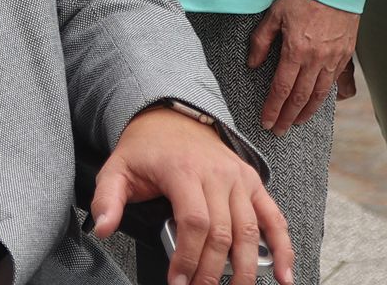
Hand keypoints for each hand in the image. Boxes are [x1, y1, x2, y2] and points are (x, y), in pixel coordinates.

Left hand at [91, 106, 293, 284]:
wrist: (171, 117)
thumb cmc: (146, 149)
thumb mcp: (117, 168)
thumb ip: (107, 199)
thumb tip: (102, 228)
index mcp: (184, 171)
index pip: (194, 223)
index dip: (187, 258)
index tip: (177, 282)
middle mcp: (217, 174)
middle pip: (222, 233)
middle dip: (211, 271)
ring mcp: (239, 179)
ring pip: (250, 231)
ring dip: (246, 268)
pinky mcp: (253, 183)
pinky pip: (274, 218)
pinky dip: (283, 248)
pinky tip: (284, 275)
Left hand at [246, 0, 358, 132]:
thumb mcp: (274, 14)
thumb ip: (261, 41)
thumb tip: (252, 64)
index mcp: (296, 51)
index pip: (281, 88)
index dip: (273, 108)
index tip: (266, 122)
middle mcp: (317, 59)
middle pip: (301, 97)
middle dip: (288, 117)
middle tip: (279, 131)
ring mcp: (334, 58)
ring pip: (320, 94)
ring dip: (307, 112)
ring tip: (297, 122)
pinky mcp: (346, 54)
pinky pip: (335, 82)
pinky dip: (326, 96)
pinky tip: (318, 102)